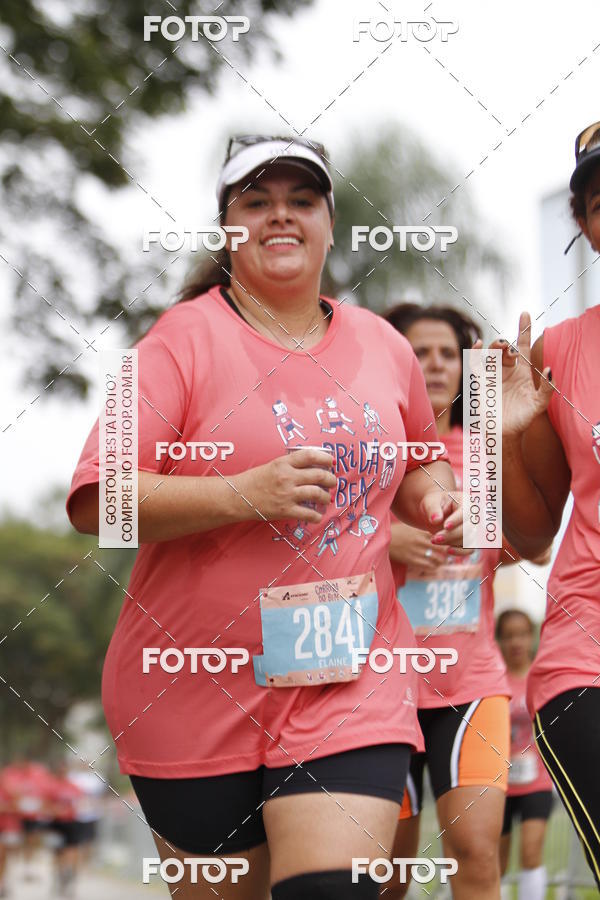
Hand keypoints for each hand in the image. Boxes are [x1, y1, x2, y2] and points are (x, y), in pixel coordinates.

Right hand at [234, 448, 336, 523]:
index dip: (325, 458)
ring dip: (326, 497)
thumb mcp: (271, 466)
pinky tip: (317, 515)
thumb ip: (289, 465)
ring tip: (326, 498)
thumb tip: (310, 467)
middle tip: (332, 482)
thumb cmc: (253, 481)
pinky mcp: (285, 510)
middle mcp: (287, 477)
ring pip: (317, 493)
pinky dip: (316, 515)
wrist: (236, 497)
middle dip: (330, 479)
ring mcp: (287, 494)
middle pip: (319, 475)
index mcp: (283, 463)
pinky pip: (308, 513)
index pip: (310, 455)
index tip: (331, 462)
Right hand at [389, 521, 447, 569]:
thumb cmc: (397, 532)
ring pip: (438, 559)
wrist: (382, 540)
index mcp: (421, 531)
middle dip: (448, 552)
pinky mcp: (411, 561)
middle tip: (450, 553)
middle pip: (443, 548)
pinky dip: (434, 566)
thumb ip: (424, 531)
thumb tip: (438, 535)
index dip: (449, 541)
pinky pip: (428, 566)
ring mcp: (416, 551)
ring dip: (442, 560)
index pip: (442, 536)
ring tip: (442, 560)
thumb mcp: (411, 527)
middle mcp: (420, 541)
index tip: (452, 543)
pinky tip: (433, 565)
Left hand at [421, 489, 470, 553]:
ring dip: (451, 542)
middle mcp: (472, 515)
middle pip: (468, 528)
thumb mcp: (429, 502)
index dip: (457, 520)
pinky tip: (448, 550)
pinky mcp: (469, 540)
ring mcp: (472, 528)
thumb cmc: (433, 504)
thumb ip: (432, 509)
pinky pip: (469, 549)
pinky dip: (460, 552)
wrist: (434, 514)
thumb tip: (436, 520)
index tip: (445, 526)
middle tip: (434, 538)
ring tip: (434, 539)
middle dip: (451, 534)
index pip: (466, 512)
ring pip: (468, 539)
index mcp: (465, 501)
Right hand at [484, 312, 553, 438]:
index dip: (524, 329)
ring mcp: (493, 374)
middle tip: (511, 348)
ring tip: (501, 346)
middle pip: (507, 348)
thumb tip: (550, 370)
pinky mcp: (480, 381)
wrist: (504, 432)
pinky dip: (475, 352)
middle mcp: (508, 370)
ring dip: (496, 346)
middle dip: (508, 343)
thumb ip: (547, 389)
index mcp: (523, 372)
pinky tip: (478, 344)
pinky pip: (475, 362)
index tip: (525, 313)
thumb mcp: (539, 405)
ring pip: (492, 352)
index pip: (524, 346)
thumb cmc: (523, 419)